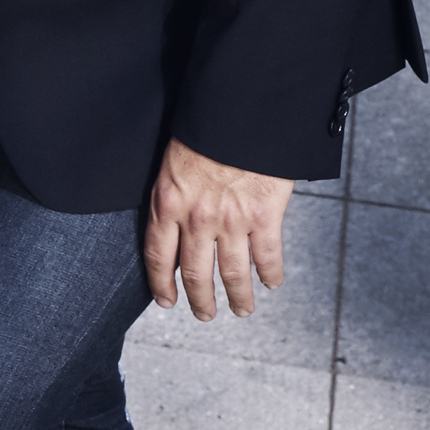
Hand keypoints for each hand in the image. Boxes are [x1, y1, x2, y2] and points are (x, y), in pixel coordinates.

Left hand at [145, 138, 292, 319]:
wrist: (238, 114)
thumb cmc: (201, 133)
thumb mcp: (169, 164)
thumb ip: (171, 197)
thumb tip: (172, 224)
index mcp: (167, 204)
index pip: (158, 257)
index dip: (162, 285)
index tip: (167, 301)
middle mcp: (197, 219)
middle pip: (196, 273)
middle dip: (200, 300)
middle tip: (205, 315)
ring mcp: (232, 220)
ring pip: (232, 273)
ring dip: (238, 296)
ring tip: (241, 310)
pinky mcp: (265, 216)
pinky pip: (267, 256)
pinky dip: (270, 275)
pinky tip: (271, 284)